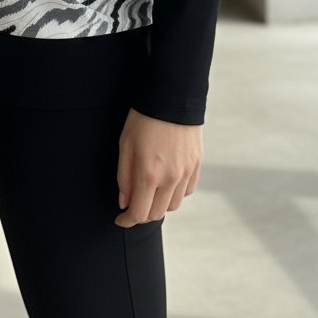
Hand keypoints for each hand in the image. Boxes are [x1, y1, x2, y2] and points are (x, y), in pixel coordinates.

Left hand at [116, 107, 202, 225]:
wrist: (172, 96)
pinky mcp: (197, 165)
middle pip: (156, 213)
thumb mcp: (125, 145)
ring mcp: (186, 172)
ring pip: (173, 205)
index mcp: (149, 174)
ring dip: (159, 204)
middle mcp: (170, 178)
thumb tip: (125, 202)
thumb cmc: (143, 118)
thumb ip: (124, 177)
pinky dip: (175, 193)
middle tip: (132, 204)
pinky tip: (166, 181)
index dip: (127, 221)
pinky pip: (187, 191)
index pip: (139, 213)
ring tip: (150, 191)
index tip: (120, 219)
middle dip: (142, 213)